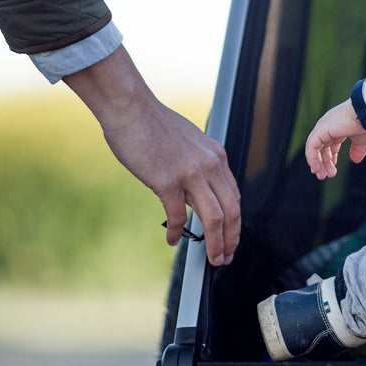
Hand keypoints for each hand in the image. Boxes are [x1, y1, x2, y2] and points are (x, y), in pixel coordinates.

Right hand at [64, 46, 240, 264]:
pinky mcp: (168, 180)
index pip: (234, 196)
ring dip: (215, 243)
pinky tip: (172, 241)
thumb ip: (196, 166)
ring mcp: (190, 173)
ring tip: (211, 258)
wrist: (130, 107)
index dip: (235, 222)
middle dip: (231, 239)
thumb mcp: (187, 142)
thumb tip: (194, 192)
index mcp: (215, 155)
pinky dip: (177, 233)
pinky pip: (178, 216)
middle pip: (231, 211)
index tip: (231, 237)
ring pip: (214, 218)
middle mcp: (209, 165)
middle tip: (226, 256)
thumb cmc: (151, 124)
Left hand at [304, 99, 365, 179]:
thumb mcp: (362, 140)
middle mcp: (328, 126)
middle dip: (324, 163)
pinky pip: (311, 147)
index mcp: (337, 127)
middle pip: (321, 147)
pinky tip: (316, 168)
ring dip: (317, 163)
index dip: (330, 157)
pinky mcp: (320, 131)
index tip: (333, 168)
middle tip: (326, 175)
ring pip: (314, 148)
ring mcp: (322, 128)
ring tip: (322, 175)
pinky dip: (312, 159)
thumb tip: (355, 160)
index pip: (329, 143)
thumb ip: (358, 150)